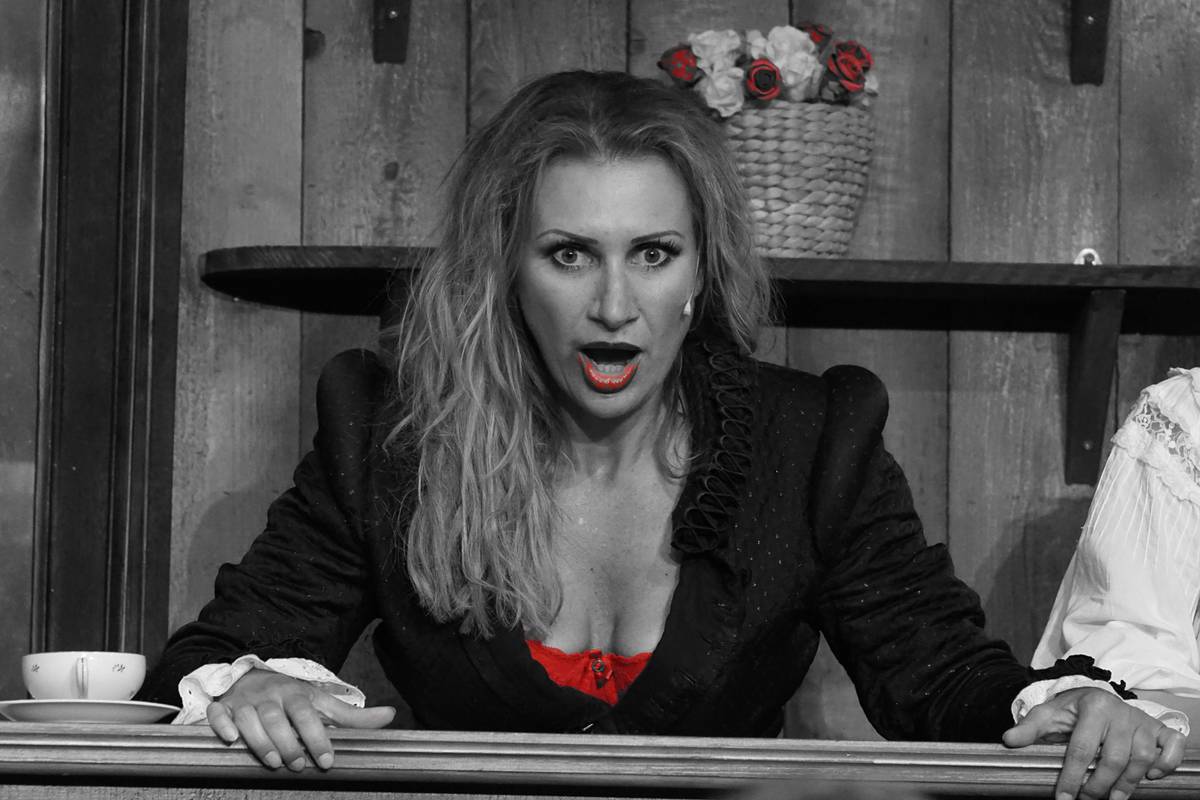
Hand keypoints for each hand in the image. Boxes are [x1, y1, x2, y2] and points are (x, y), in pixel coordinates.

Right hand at [206, 669, 395, 770]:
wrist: (252, 676)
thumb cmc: (291, 696)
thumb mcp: (321, 702)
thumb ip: (352, 716)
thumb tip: (390, 716)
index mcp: (296, 694)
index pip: (308, 714)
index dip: (318, 737)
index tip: (327, 761)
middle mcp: (270, 696)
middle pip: (278, 718)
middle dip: (288, 742)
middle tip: (298, 765)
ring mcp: (245, 702)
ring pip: (250, 718)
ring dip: (260, 740)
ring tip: (272, 762)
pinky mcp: (224, 708)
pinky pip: (218, 714)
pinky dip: (222, 726)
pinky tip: (231, 740)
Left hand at [1003, 687, 1184, 799]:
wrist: (1096, 698)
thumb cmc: (1071, 711)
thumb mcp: (1048, 715)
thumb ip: (1029, 728)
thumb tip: (1008, 740)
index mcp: (1092, 706)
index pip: (1081, 748)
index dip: (1071, 777)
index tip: (1063, 799)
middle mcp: (1121, 711)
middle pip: (1112, 758)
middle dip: (1098, 786)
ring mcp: (1142, 721)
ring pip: (1142, 758)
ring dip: (1128, 783)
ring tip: (1111, 799)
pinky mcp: (1159, 728)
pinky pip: (1171, 746)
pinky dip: (1166, 763)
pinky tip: (1150, 777)